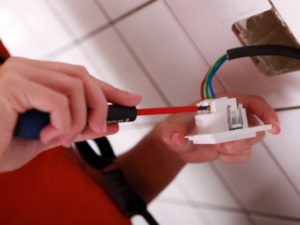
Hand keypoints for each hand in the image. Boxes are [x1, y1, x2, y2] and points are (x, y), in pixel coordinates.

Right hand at [0, 57, 140, 170]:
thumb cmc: (4, 145)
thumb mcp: (51, 136)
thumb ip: (78, 127)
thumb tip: (110, 123)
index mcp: (37, 78)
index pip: (82, 78)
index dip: (109, 89)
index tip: (132, 100)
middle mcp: (29, 69)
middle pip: (83, 77)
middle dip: (100, 106)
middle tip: (101, 130)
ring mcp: (20, 73)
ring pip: (75, 88)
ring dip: (79, 120)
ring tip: (63, 139)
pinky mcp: (14, 85)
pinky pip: (59, 100)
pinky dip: (63, 123)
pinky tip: (47, 136)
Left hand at [160, 93, 279, 163]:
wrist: (177, 145)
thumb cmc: (176, 129)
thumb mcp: (172, 129)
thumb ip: (174, 132)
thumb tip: (178, 137)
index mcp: (221, 103)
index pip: (252, 102)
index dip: (266, 112)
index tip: (272, 125)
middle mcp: (230, 116)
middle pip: (254, 125)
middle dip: (242, 138)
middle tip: (224, 145)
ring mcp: (232, 131)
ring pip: (250, 141)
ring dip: (236, 148)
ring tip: (218, 149)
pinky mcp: (231, 145)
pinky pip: (243, 154)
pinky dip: (232, 157)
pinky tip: (219, 154)